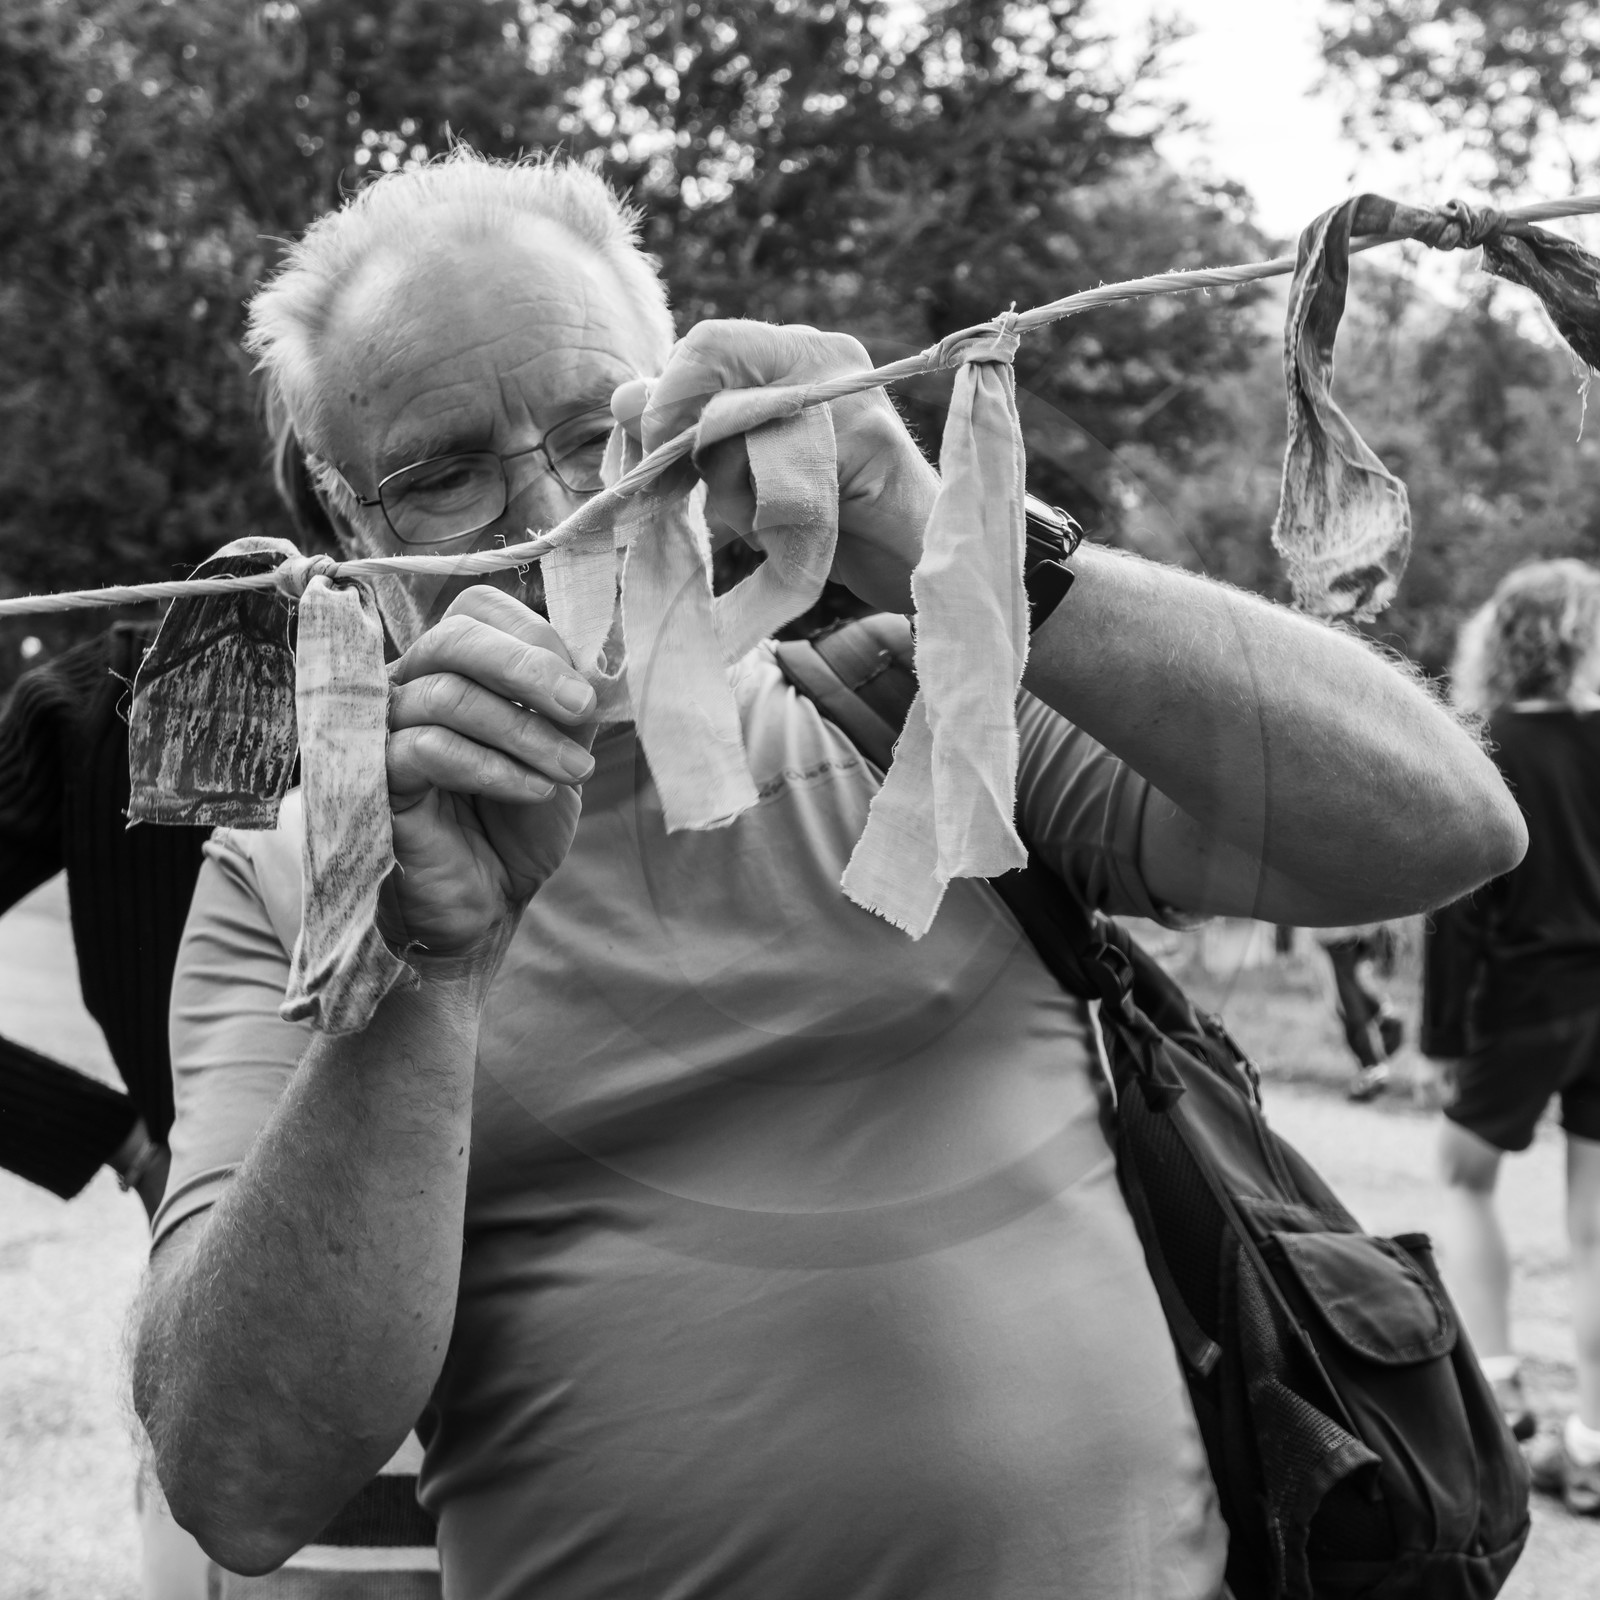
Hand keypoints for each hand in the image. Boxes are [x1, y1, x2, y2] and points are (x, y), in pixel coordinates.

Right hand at [382, 585, 597, 963]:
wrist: (488, 902)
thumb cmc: (518, 822)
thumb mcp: (561, 753)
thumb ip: (574, 703)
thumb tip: (605, 656)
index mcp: (455, 666)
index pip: (479, 611)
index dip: (535, 637)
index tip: (588, 687)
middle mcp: (410, 684)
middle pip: (455, 638)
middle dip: (529, 668)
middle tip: (583, 707)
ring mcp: (383, 729)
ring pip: (446, 696)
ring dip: (524, 733)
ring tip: (572, 771)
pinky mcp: (372, 778)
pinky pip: (426, 750)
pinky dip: (492, 767)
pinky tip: (532, 792)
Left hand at [615, 320, 938, 611]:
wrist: (919, 564)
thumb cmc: (829, 517)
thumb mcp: (745, 469)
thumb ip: (689, 431)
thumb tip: (622, 396)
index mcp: (794, 350)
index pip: (707, 343)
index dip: (668, 400)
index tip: (658, 455)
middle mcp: (828, 355)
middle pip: (718, 390)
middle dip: (702, 460)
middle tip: (717, 502)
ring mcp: (855, 395)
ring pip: (745, 441)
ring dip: (739, 500)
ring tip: (774, 522)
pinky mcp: (873, 447)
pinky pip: (783, 484)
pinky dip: (773, 522)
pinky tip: (794, 534)